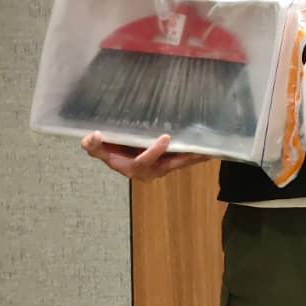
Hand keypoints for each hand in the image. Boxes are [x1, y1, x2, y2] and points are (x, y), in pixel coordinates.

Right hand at [81, 132, 210, 180]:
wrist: (120, 157)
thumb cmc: (110, 152)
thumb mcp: (100, 151)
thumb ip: (94, 146)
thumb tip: (93, 135)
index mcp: (132, 167)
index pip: (143, 162)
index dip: (153, 152)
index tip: (165, 137)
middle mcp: (149, 170)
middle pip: (169, 165)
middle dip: (184, 158)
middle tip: (201, 149)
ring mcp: (161, 167)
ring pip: (180, 163)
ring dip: (195, 157)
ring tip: (212, 150)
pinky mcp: (169, 163)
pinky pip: (184, 160)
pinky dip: (197, 156)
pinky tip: (211, 150)